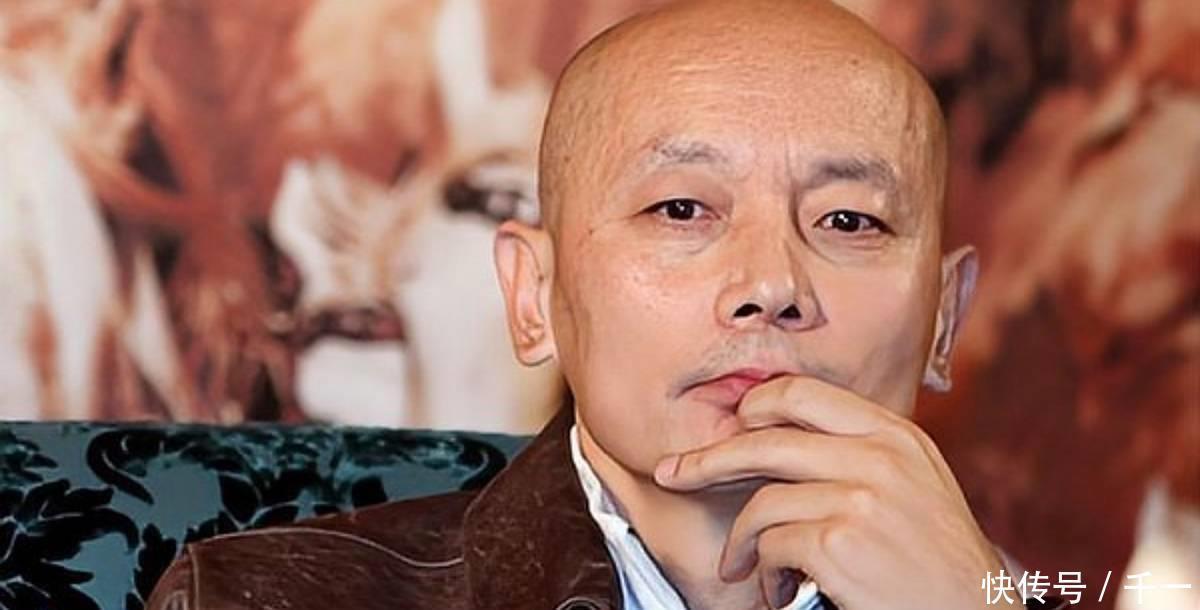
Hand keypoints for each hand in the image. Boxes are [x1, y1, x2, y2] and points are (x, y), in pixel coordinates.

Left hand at [652, 376, 1010, 609]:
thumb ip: (861, 457)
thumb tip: (778, 441)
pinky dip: (766, 574)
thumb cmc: (941, 568)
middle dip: (708, 458)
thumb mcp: (916, 489)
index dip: (755, 407)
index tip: (731, 426)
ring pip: (761, 500)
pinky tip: (783, 592)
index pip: (804, 394)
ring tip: (748, 568)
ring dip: (744, 542)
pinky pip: (771, 545)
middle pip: (764, 437)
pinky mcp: (841, 541)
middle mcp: (880, 456)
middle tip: (673, 474)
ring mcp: (861, 496)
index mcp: (896, 435)